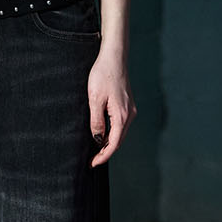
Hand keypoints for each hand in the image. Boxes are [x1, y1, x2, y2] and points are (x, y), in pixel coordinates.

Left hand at [88, 51, 135, 166]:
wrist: (114, 57)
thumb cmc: (103, 75)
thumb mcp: (94, 99)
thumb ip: (96, 121)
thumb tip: (97, 139)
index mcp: (122, 115)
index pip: (113, 143)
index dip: (103, 156)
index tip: (93, 164)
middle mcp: (129, 114)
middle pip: (118, 140)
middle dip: (106, 152)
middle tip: (92, 160)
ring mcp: (130, 110)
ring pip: (120, 133)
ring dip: (109, 143)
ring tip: (95, 150)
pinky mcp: (127, 105)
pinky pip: (120, 124)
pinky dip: (112, 133)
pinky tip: (102, 134)